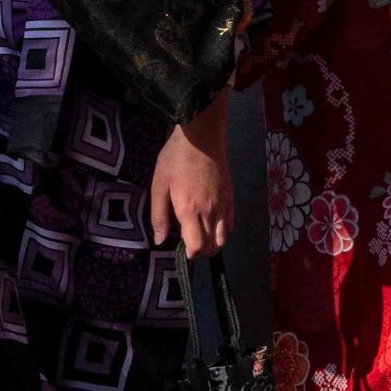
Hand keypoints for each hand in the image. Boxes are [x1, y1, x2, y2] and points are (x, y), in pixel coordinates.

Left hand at [154, 121, 229, 256]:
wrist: (201, 136)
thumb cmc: (175, 159)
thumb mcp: (158, 185)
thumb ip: (159, 216)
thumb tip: (160, 240)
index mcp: (189, 211)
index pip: (197, 246)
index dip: (191, 253)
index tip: (183, 250)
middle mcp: (210, 211)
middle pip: (213, 245)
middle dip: (202, 251)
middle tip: (190, 244)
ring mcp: (223, 204)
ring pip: (224, 236)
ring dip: (214, 243)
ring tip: (202, 236)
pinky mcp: (231, 195)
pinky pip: (231, 221)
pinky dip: (224, 229)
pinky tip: (214, 223)